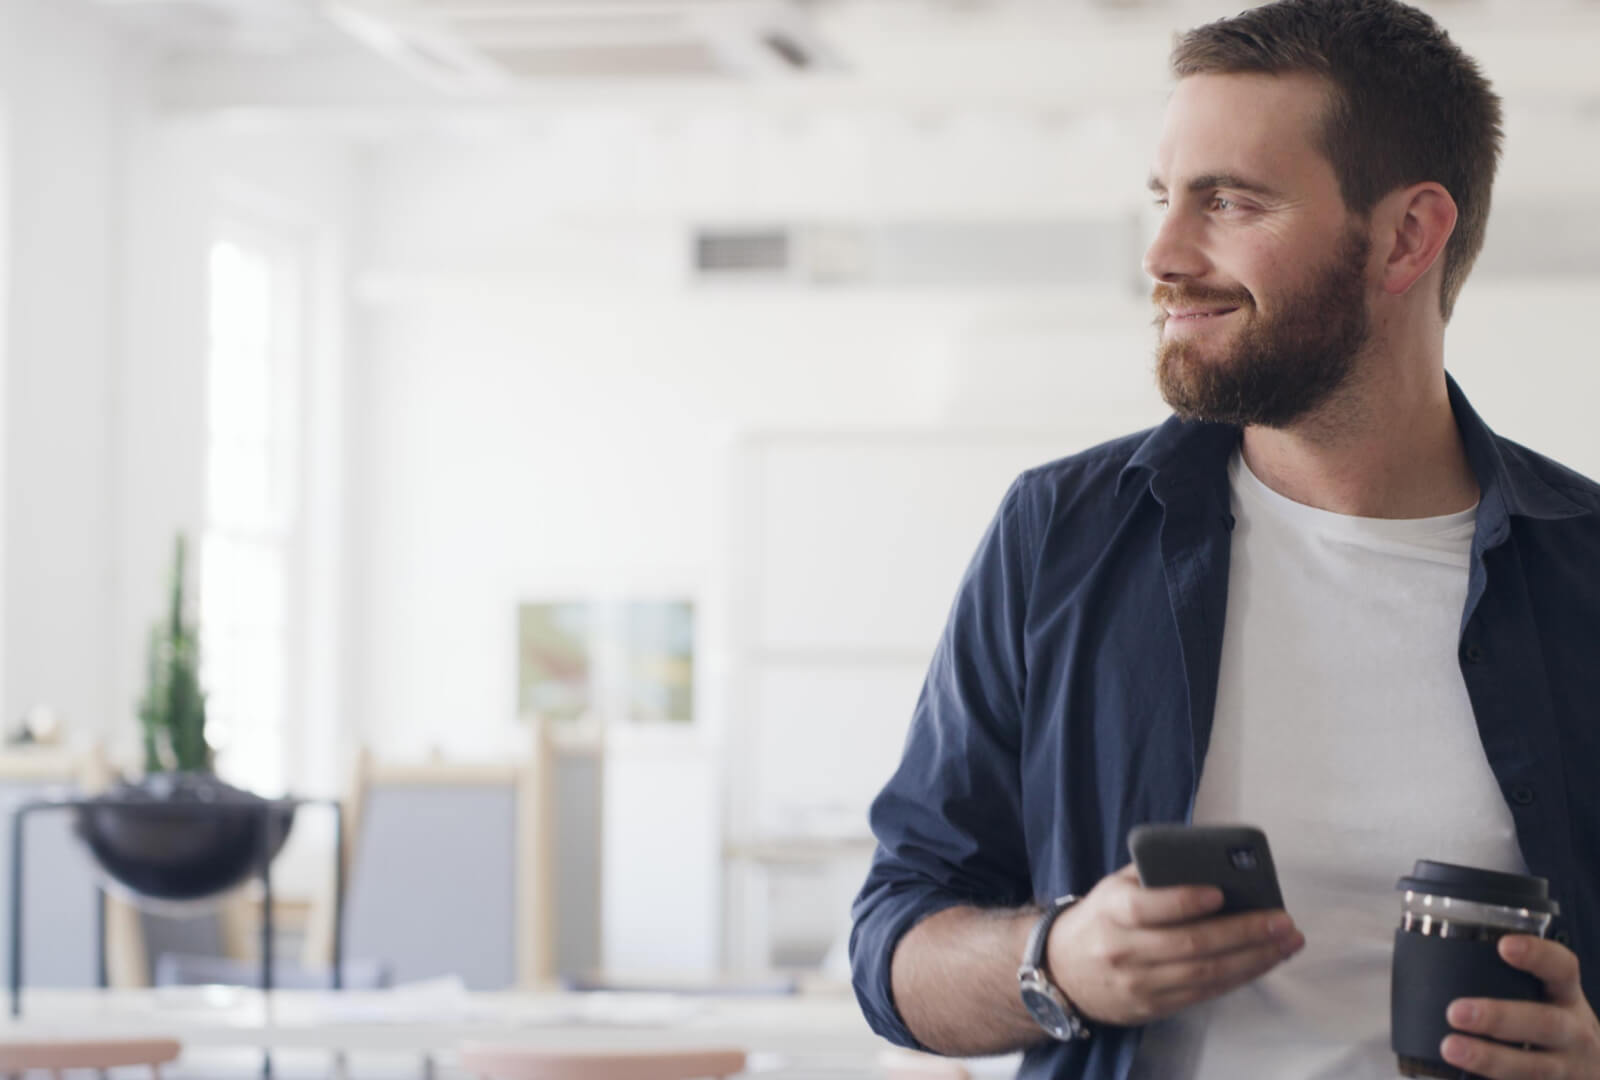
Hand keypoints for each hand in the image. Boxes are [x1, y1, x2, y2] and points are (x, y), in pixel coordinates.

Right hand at [1045, 862, 1303, 1026]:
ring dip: (1254, 958)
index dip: (1185, 901)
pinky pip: (1205, 992)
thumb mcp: (1113, 887)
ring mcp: (1141, 983)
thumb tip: (1210, 861)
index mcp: (1112, 911)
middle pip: (1191, 944)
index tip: (1220, 892)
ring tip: (1286, 941)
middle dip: (1244, 932)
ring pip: (1206, 973)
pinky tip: (1263, 961)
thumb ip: (1153, 873)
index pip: (1148, 907)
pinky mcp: (1154, 1006)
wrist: (1062, 971)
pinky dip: (1240, 977)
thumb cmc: (1100, 919)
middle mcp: (1125, 950)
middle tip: (1281, 920)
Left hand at [1442, 934, 1599, 1078]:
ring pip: (1534, 1066)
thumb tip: (1429, 964)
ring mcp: (1569, 1068)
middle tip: (1456, 1011)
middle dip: (1500, 1017)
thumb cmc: (1551, 1027)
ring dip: (1490, 1057)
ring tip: (1451, 1048)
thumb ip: (1504, 983)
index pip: (1562, 968)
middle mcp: (1575, 1032)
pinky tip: (1464, 1077)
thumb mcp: (1543, 1000)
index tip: (1504, 946)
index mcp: (1566, 997)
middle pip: (1545, 1023)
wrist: (1589, 1073)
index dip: (1538, 955)